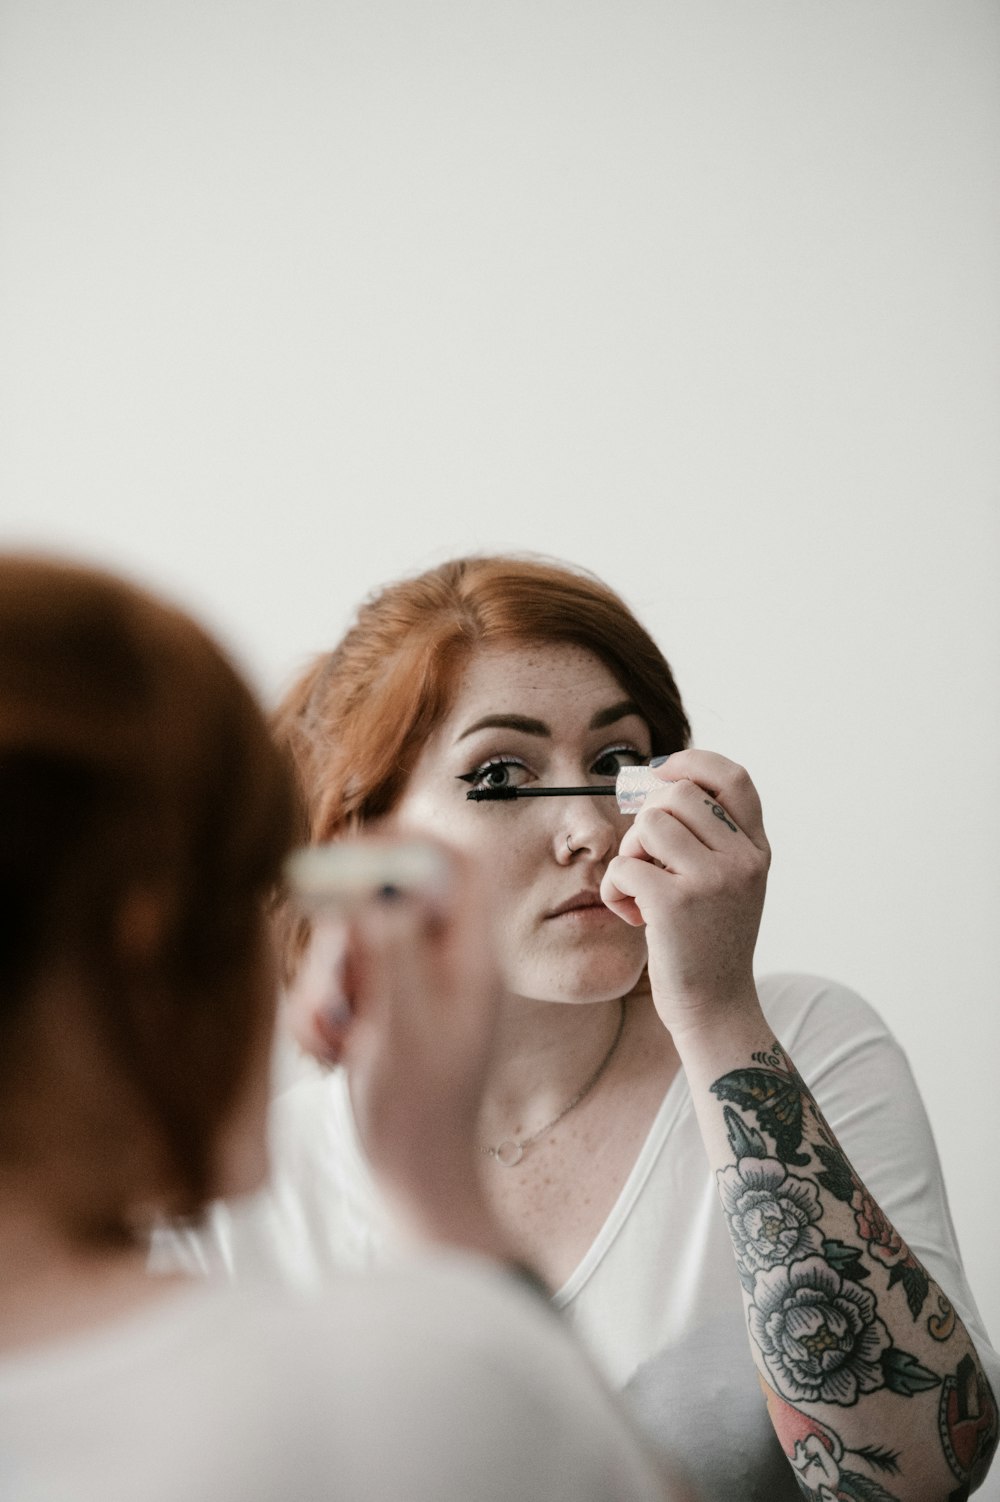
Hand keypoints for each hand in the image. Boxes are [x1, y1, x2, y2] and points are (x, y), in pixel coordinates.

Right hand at [284, 837, 508, 1254]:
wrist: (413, 1181)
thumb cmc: (419, 1115)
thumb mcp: (402, 1028)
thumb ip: (392, 950)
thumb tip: (380, 883)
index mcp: (472, 957)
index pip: (456, 864)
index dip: (409, 843)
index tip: (352, 854)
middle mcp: (444, 960)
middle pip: (386, 898)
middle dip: (343, 940)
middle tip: (335, 991)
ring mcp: (409, 980)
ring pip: (349, 940)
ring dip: (324, 987)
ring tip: (335, 1043)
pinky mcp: (377, 1004)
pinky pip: (332, 980)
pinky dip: (318, 1013)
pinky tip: (329, 1056)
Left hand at [600, 750, 769, 1037]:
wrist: (716, 1010)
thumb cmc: (708, 944)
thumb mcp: (728, 884)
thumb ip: (709, 837)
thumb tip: (657, 779)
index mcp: (756, 850)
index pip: (733, 777)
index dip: (692, 763)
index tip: (660, 773)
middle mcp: (742, 859)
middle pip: (676, 794)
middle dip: (647, 820)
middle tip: (647, 861)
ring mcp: (712, 879)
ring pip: (647, 824)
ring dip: (629, 855)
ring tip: (641, 891)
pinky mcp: (675, 903)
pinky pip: (623, 865)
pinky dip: (614, 890)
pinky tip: (633, 916)